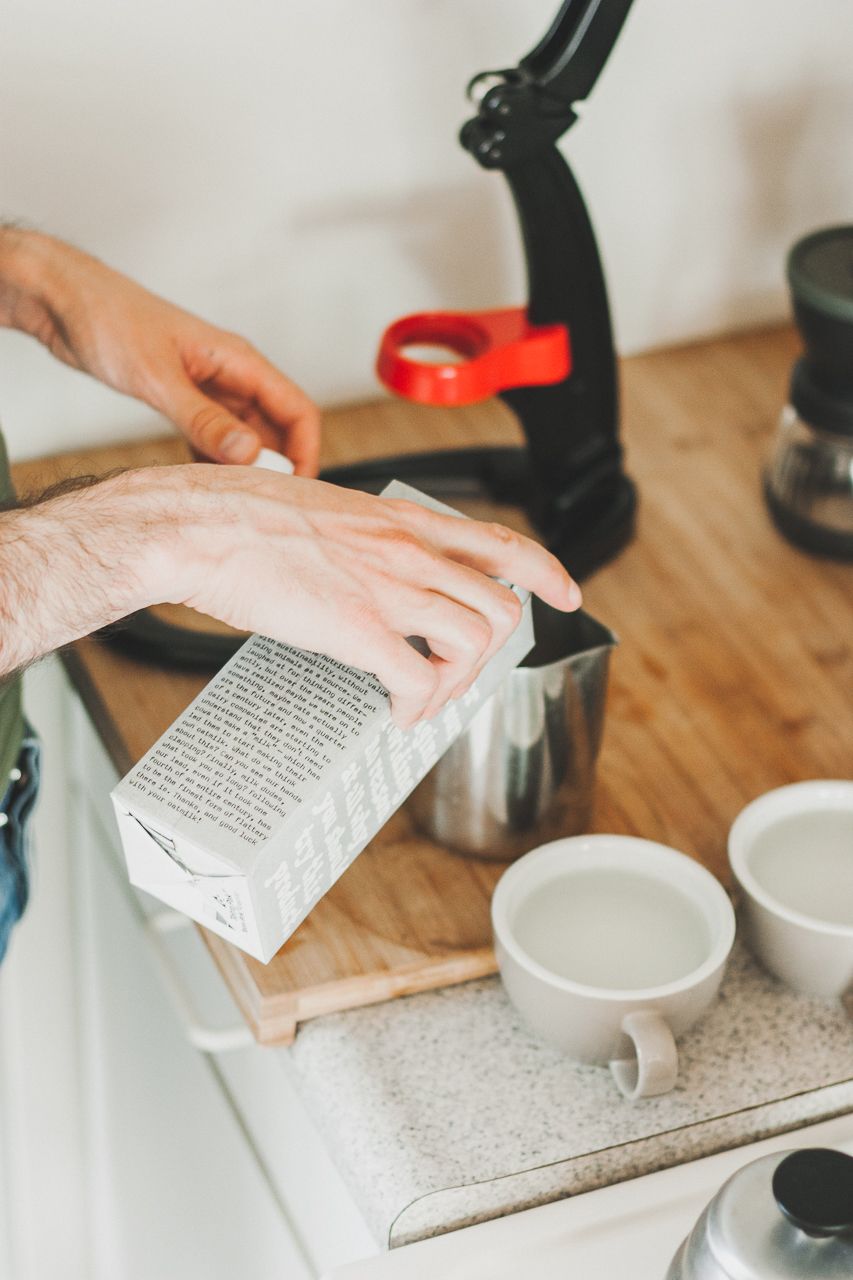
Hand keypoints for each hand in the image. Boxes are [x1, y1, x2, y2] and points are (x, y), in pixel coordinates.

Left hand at [0, 229, 319, 472]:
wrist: (62, 301)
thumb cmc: (109, 320)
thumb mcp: (158, 377)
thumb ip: (204, 419)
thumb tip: (249, 455)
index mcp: (239, 361)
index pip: (297, 411)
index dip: (304, 452)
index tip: (293, 491)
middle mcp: (231, 375)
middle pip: (276, 429)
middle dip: (273, 467)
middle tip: (254, 503)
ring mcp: (208, 387)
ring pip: (245, 437)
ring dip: (240, 467)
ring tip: (225, 499)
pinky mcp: (184, 397)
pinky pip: (213, 437)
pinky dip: (211, 460)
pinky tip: (196, 481)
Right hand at [154, 466, 581, 726]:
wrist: (197, 524)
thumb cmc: (245, 518)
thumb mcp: (328, 512)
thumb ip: (366, 541)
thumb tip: (369, 571)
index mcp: (402, 521)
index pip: (501, 541)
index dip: (545, 571)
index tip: (565, 593)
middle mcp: (409, 549)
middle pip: (500, 607)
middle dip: (490, 653)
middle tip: (455, 673)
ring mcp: (389, 587)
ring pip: (475, 643)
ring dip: (456, 682)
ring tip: (420, 694)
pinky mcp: (358, 628)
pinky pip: (420, 681)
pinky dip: (417, 707)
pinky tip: (394, 710)